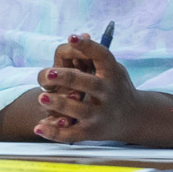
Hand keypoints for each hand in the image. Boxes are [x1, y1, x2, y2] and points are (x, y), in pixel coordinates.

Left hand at [32, 33, 160, 143]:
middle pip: (87, 84)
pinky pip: (71, 134)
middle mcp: (108, 93)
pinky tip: (38, 127)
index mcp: (112, 73)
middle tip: (48, 73)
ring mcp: (100, 114)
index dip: (87, 46)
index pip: (101, 56)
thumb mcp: (112, 69)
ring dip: (59, 104)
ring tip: (41, 97)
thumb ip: (93, 56)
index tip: (71, 37)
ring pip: (78, 109)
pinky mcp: (91, 132)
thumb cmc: (114, 86)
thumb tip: (78, 36)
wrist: (133, 117)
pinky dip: (54, 133)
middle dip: (67, 78)